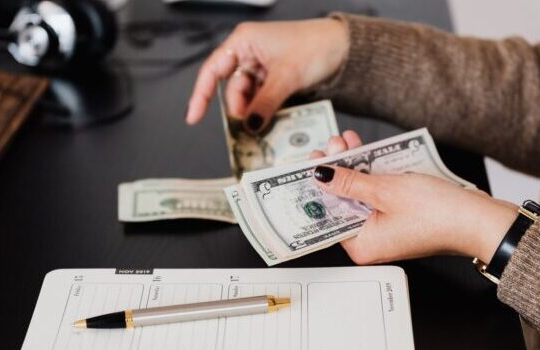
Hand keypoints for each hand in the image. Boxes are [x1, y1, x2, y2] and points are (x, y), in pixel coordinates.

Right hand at [186, 18, 348, 132]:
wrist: (345, 49)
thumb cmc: (316, 47)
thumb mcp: (286, 77)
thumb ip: (264, 103)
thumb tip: (249, 125)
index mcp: (244, 41)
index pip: (213, 70)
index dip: (201, 94)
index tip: (194, 117)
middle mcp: (249, 53)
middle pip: (233, 89)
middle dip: (240, 110)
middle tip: (248, 131)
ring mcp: (262, 67)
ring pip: (249, 97)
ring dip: (255, 114)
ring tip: (263, 129)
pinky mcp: (275, 79)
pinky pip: (263, 100)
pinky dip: (265, 112)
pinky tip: (270, 122)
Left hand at [310, 131, 517, 263]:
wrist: (480, 219)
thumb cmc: (438, 213)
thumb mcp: (384, 190)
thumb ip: (348, 182)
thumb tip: (320, 175)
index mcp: (361, 245)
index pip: (326, 215)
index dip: (315, 187)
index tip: (307, 164)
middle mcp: (370, 242)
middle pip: (341, 202)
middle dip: (334, 170)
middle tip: (329, 146)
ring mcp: (385, 229)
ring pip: (358, 194)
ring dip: (352, 166)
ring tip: (345, 141)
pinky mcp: (399, 217)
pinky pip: (376, 194)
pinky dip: (370, 173)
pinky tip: (365, 151)